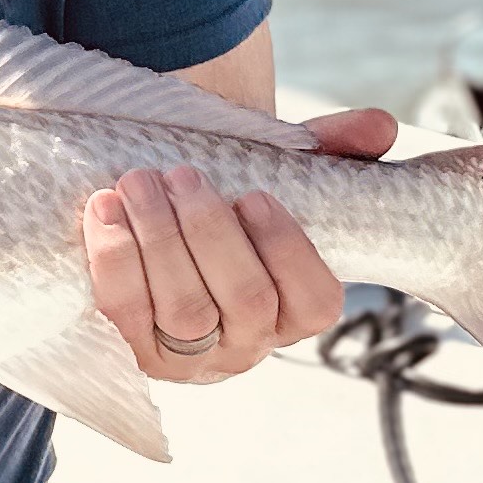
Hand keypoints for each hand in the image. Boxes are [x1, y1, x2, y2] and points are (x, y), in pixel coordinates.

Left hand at [82, 109, 395, 382]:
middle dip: (211, 233)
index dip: (287, 250)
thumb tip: (378, 125)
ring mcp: (191, 358)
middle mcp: (249, 343)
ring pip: (184, 311)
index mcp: (294, 310)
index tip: (255, 195)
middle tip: (182, 175)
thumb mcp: (283, 175)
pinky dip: (114, 258)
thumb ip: (335, 147)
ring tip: (139, 183)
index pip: (314, 303)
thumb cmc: (231, 206)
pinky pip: (124, 315)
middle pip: (245, 301)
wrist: (158, 223)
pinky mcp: (134, 353)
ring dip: (160, 241)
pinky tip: (104, 209)